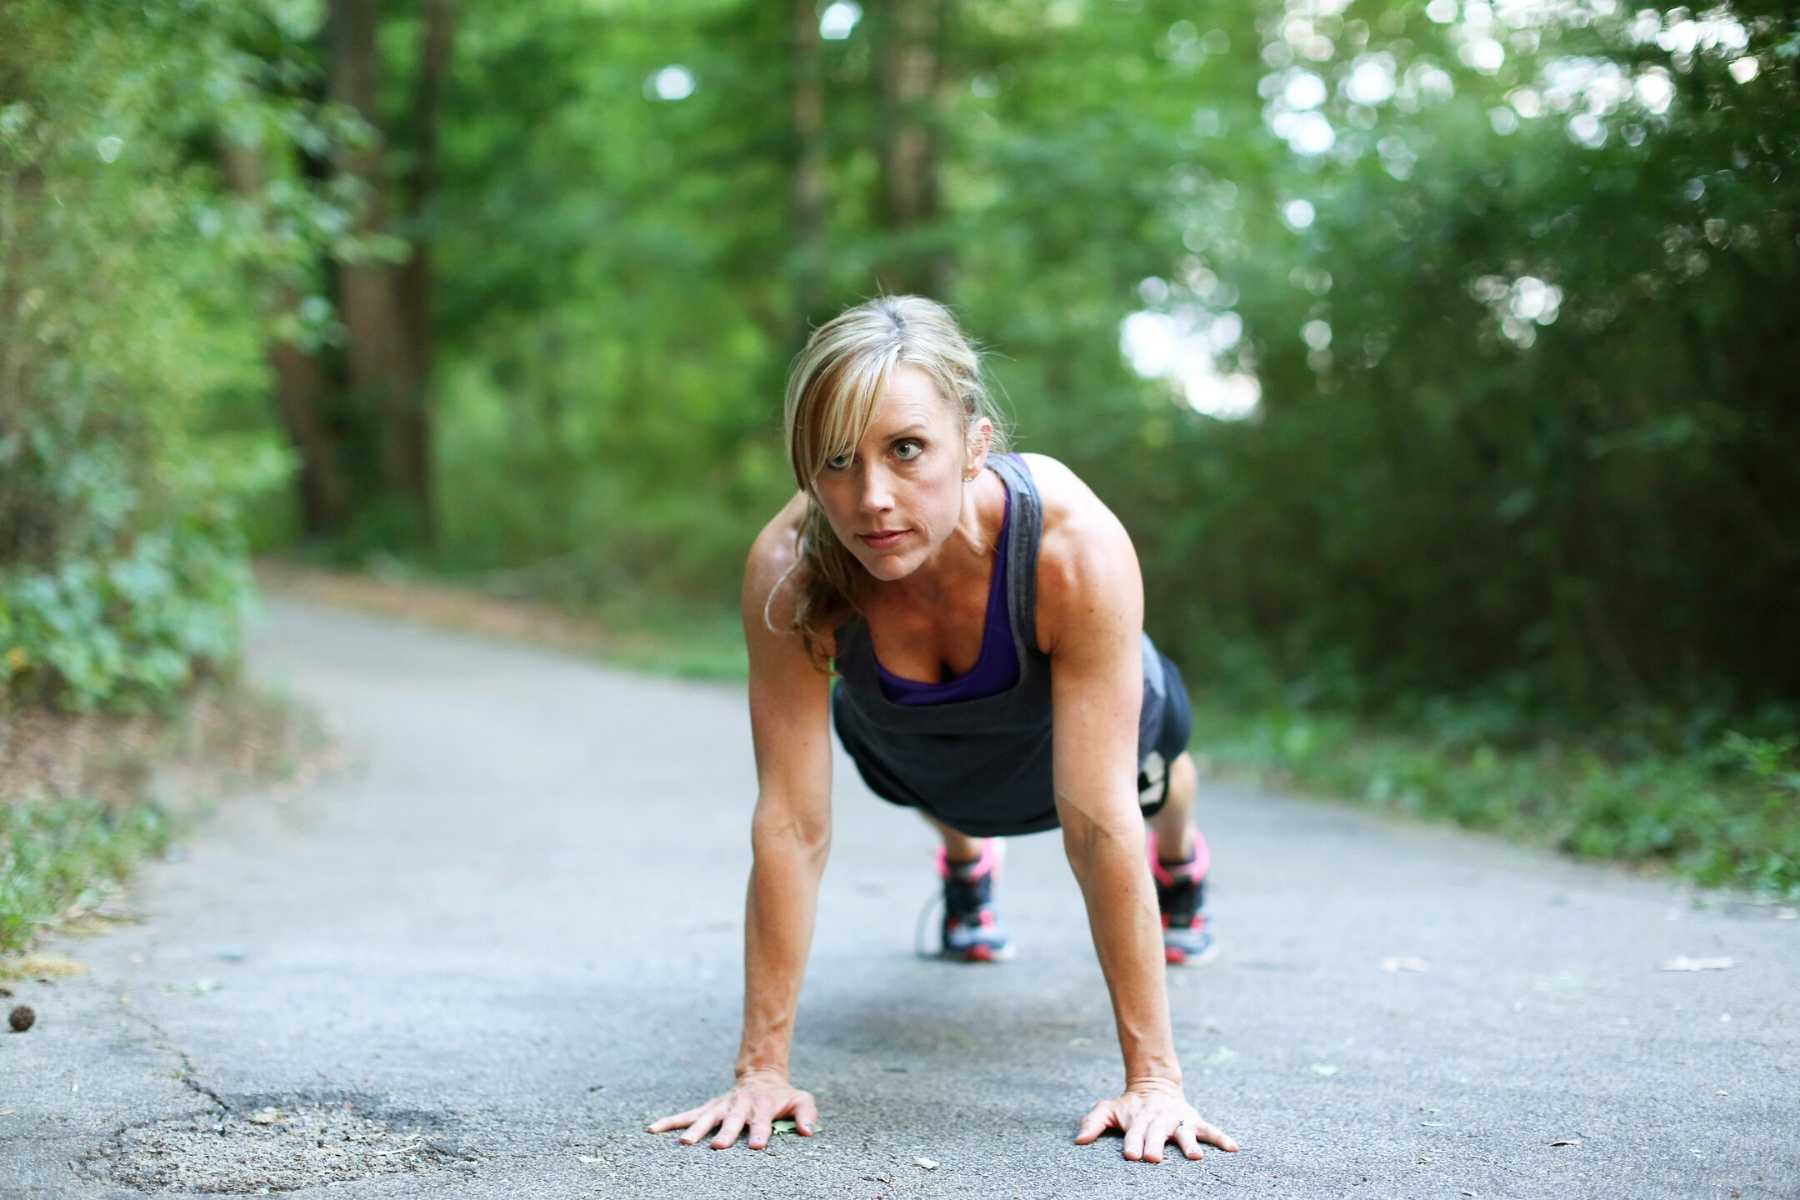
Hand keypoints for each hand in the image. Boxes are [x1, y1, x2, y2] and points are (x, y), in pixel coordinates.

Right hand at [646, 1070, 819, 1150]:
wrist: (761, 1077)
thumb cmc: (782, 1097)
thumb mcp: (801, 1099)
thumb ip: (807, 1114)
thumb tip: (809, 1132)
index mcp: (762, 1107)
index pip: (762, 1122)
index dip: (760, 1133)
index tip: (756, 1146)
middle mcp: (740, 1107)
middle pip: (732, 1121)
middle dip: (725, 1133)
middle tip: (717, 1147)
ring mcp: (721, 1107)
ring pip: (706, 1118)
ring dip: (695, 1130)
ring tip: (684, 1143)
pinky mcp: (708, 1108)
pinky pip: (686, 1115)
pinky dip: (670, 1122)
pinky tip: (653, 1129)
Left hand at [1074, 1080, 1238, 1162]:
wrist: (1154, 1084)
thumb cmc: (1128, 1106)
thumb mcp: (1108, 1109)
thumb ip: (1093, 1123)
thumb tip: (1078, 1140)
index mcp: (1138, 1120)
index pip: (1134, 1133)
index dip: (1133, 1143)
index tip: (1132, 1155)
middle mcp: (1159, 1120)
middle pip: (1157, 1134)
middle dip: (1156, 1145)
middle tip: (1155, 1158)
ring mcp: (1178, 1120)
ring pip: (1184, 1132)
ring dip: (1189, 1143)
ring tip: (1195, 1157)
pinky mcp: (1194, 1121)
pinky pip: (1211, 1130)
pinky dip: (1222, 1138)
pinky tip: (1234, 1148)